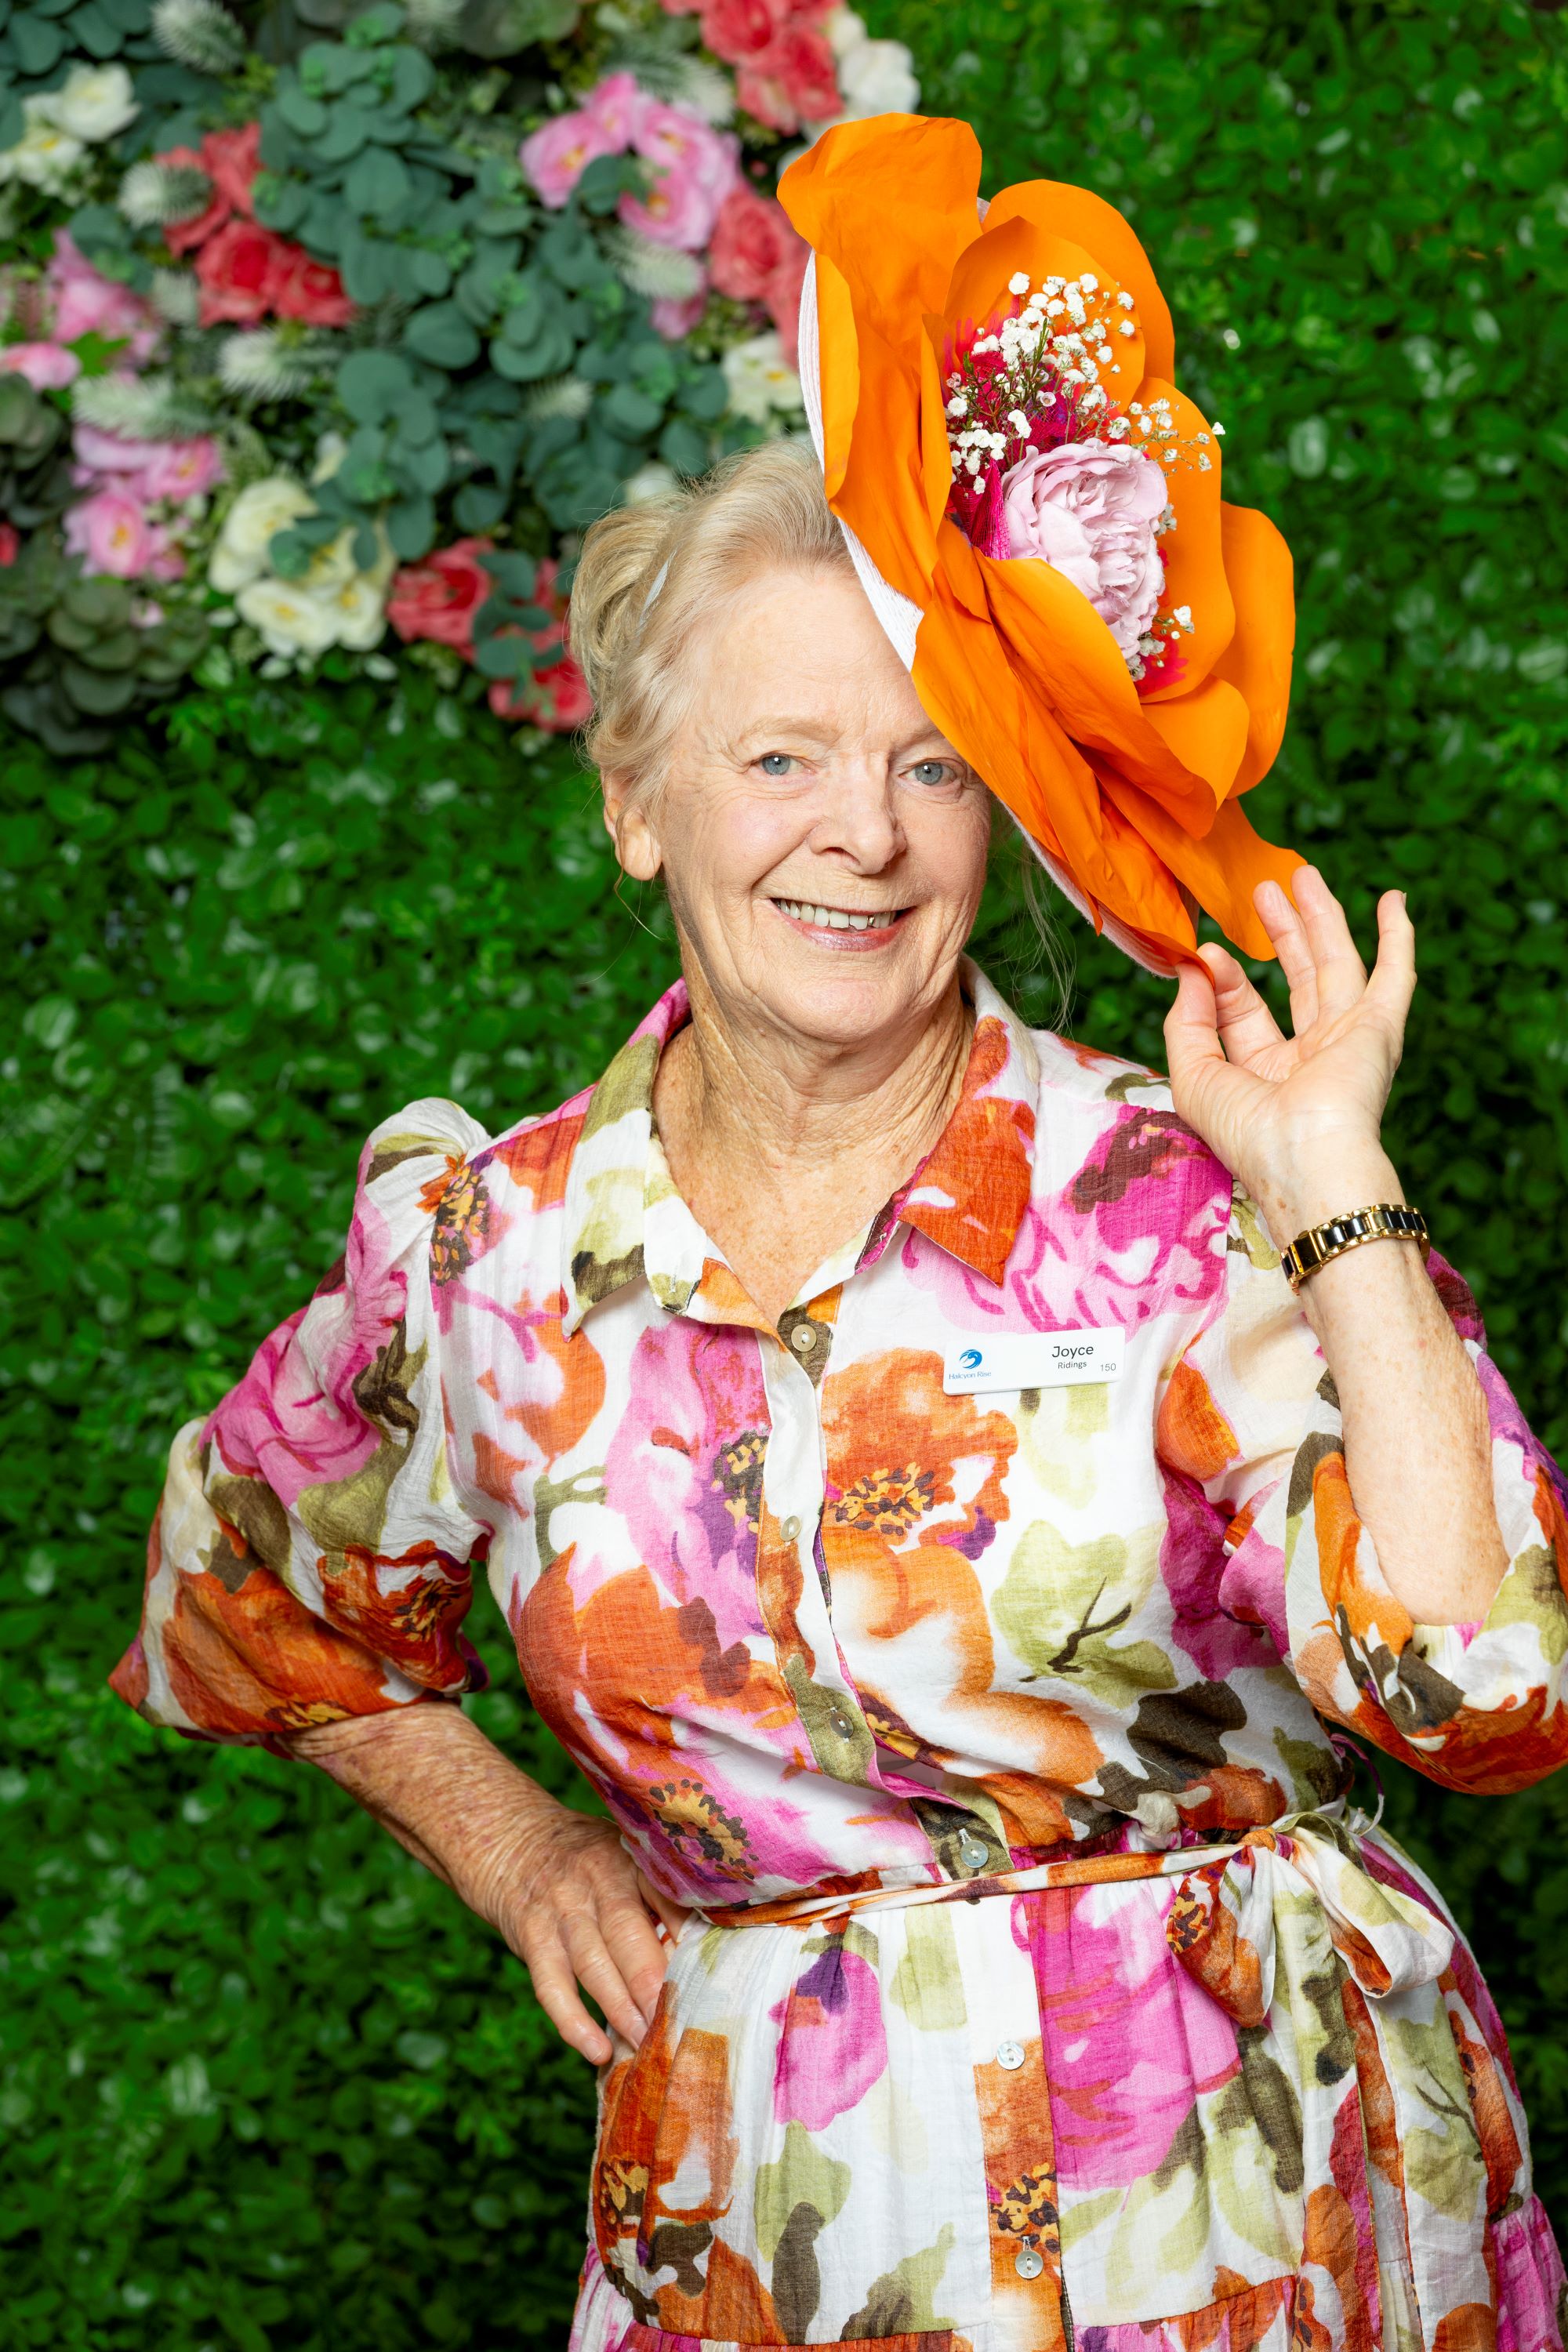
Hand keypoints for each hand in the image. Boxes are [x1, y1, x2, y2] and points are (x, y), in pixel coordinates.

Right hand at [479, 1803, 688, 2065]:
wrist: (511, 1839)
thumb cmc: (587, 1861)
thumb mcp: (624, 1859)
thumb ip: (655, 1900)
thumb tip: (695, 1958)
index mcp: (630, 1859)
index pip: (666, 1896)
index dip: (690, 1935)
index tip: (713, 1973)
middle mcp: (596, 1880)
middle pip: (628, 1934)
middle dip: (653, 1983)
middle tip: (679, 2024)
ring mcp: (560, 1909)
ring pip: (593, 1964)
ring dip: (620, 2008)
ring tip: (645, 2043)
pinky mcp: (531, 1937)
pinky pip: (551, 1985)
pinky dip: (573, 2021)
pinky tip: (597, 2051)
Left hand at [1164, 865, 1415, 1239]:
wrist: (1306, 1158)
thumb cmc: (1247, 1132)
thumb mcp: (1194, 1075)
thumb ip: (1186, 1021)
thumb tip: (1192, 969)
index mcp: (1265, 1076)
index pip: (1245, 1013)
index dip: (1225, 979)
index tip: (1206, 951)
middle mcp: (1310, 1058)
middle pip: (1297, 980)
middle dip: (1281, 934)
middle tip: (1263, 889)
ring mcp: (1348, 1042)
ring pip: (1337, 966)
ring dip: (1323, 920)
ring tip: (1302, 874)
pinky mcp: (1380, 1032)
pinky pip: (1394, 977)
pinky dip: (1398, 940)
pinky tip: (1395, 902)